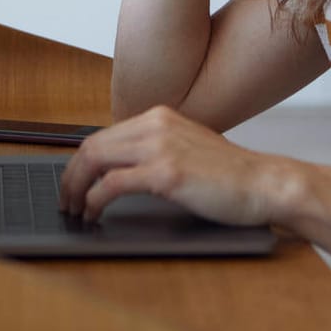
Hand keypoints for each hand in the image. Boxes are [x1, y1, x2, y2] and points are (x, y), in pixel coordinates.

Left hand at [58, 106, 297, 226]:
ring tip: (74, 210)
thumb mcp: (188, 149)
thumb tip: (119, 170)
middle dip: (71, 175)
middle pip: (92, 145)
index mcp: (160, 117)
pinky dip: (94, 200)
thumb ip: (156, 150)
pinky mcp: (166, 172)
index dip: (81, 162)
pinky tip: (93, 214)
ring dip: (76, 188)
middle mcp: (157, 124)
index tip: (74, 183)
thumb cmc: (231, 175)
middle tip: (65, 200)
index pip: (104, 135)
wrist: (265, 184)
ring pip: (95, 160)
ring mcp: (161, 146)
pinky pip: (113, 183)